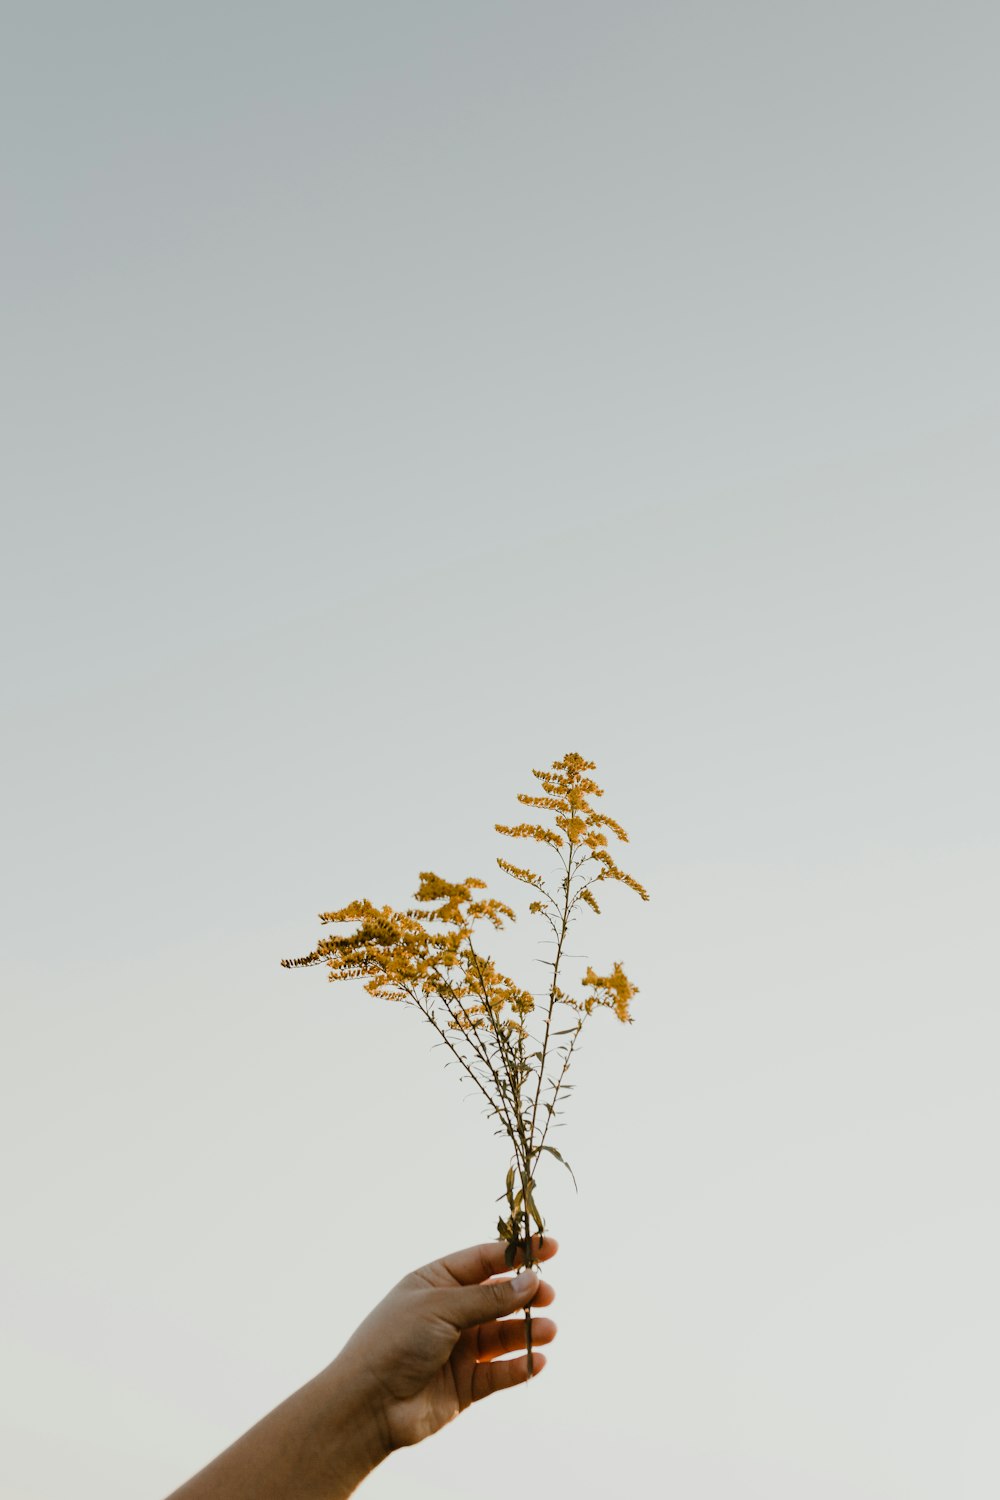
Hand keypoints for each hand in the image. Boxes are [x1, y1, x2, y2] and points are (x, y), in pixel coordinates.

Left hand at [335, 1233, 557, 1451]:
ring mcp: (458, 1348)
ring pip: (502, 1335)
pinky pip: (500, 1371)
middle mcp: (449, 1313)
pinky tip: (537, 1361)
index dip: (516, 1253)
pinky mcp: (465, 1384)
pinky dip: (520, 1366)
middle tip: (548, 1294)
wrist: (368, 1404)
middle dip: (525, 1294)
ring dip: (527, 1331)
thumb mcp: (441, 1308)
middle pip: (497, 1297)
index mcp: (436, 1282)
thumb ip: (488, 1298)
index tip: (550, 1247)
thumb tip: (530, 1281)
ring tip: (548, 1330)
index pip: (483, 1261)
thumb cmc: (395, 1342)